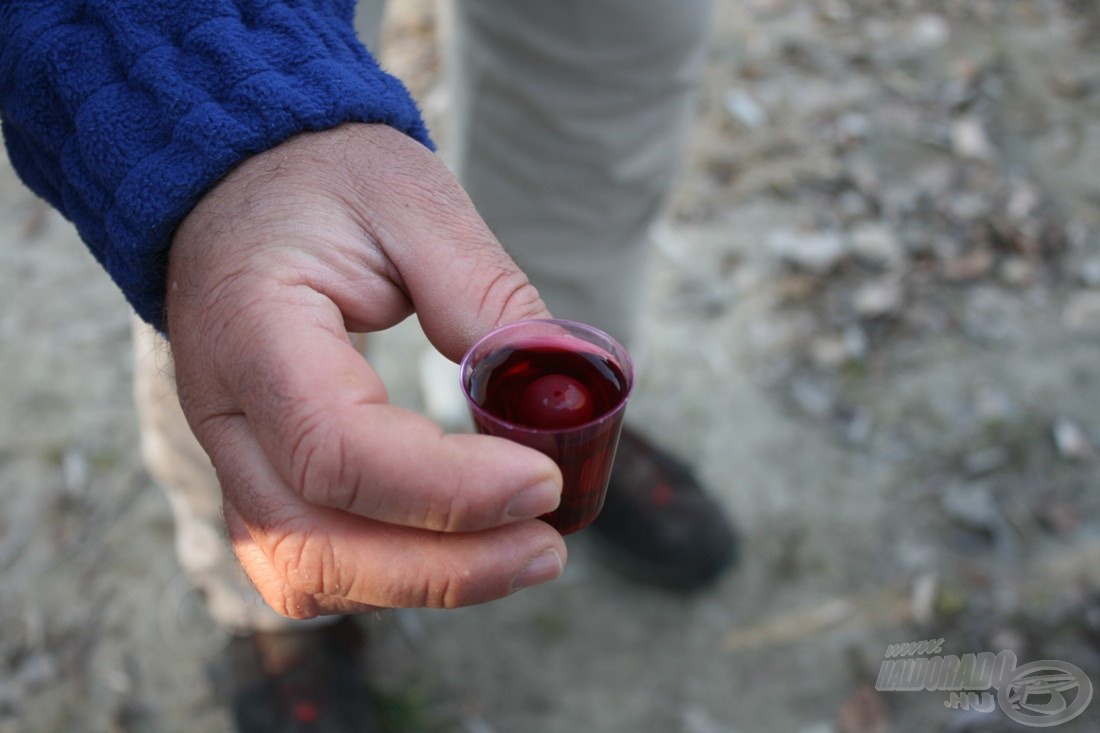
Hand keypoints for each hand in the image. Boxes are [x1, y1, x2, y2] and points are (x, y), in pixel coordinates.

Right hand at [165, 123, 566, 618]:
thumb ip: (482, 291)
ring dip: (420, 584)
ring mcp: (232, 453)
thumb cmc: (325, 185)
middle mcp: (225, 410)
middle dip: (443, 568)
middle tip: (548, 548)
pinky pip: (310, 560)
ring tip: (522, 553)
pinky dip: (389, 576)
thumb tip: (551, 392)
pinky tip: (465, 547)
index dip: (447, 487)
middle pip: (313, 541)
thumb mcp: (413, 201)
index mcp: (254, 329)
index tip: (545, 479)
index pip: (338, 447)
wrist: (243, 187)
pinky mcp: (260, 472)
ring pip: (305, 570)